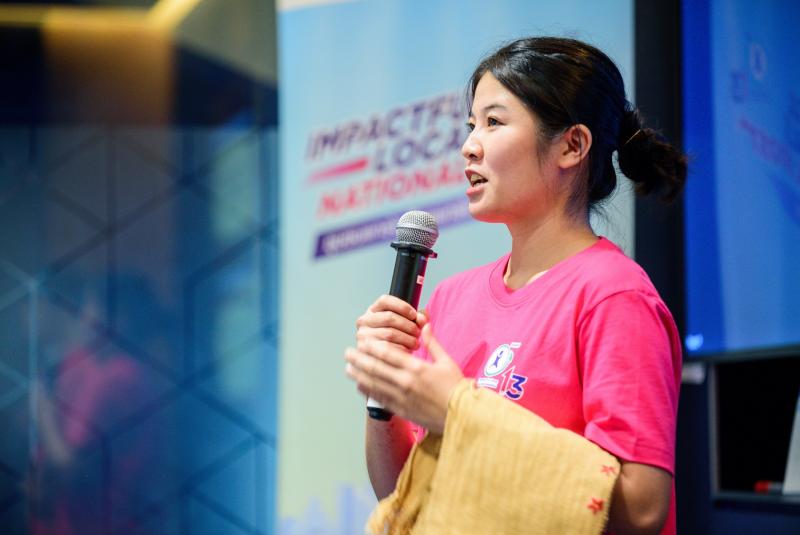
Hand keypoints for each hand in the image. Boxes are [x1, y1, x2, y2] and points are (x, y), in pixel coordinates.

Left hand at [345, 323, 462, 433]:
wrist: (461, 415)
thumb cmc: (456, 387)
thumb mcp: (446, 361)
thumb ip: (432, 343)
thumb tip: (424, 325)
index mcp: (417, 368)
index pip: (388, 354)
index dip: (372, 347)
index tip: (362, 341)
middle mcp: (406, 382)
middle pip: (376, 368)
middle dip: (359, 359)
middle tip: (347, 353)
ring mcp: (401, 397)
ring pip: (374, 384)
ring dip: (359, 375)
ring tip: (347, 368)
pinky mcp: (401, 410)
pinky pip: (380, 399)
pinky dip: (368, 391)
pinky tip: (360, 385)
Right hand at [356, 295, 425, 350]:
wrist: (383, 360)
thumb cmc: (395, 340)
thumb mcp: (404, 324)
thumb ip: (415, 318)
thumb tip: (422, 318)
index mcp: (373, 310)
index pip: (385, 301)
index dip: (402, 306)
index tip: (414, 315)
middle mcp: (364, 321)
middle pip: (389, 318)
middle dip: (408, 325)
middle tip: (418, 332)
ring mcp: (363, 336)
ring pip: (390, 334)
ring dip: (407, 339)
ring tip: (415, 343)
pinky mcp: (365, 351)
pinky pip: (387, 348)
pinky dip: (400, 349)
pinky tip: (407, 351)